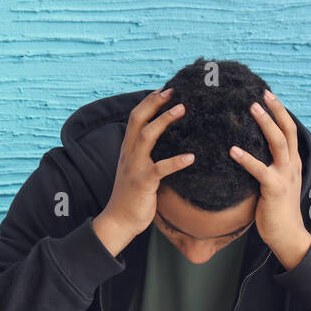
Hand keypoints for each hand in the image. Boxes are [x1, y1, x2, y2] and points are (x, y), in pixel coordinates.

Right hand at [93, 87, 192, 255]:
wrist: (119, 221)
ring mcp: (134, 167)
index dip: (149, 102)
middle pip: (138, 119)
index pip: (136, 118)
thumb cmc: (133, 196)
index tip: (165, 89)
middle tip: (174, 90)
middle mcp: (128, 154)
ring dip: (164, 121)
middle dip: (155, 102)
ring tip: (182, 109)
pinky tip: (191, 157)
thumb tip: (169, 145)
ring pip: (147, 136)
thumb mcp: (139, 170)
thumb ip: (149, 156)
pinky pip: (160, 168)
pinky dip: (175, 161)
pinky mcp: (142, 182)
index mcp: (128, 149)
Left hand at [229, 88, 310, 269]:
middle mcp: (292, 166)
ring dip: (266, 124)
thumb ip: (268, 167)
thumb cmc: (277, 211)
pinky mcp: (275, 189)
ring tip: (252, 109)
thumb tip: (249, 153)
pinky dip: (246, 158)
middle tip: (262, 94)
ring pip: (278, 144)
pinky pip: (260, 170)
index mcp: (292, 163)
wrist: (288, 235)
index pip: (289, 131)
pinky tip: (232, 150)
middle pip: (287, 131)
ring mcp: (285, 176)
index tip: (268, 95)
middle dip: (276, 111)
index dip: (280, 112)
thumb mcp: (276, 183)